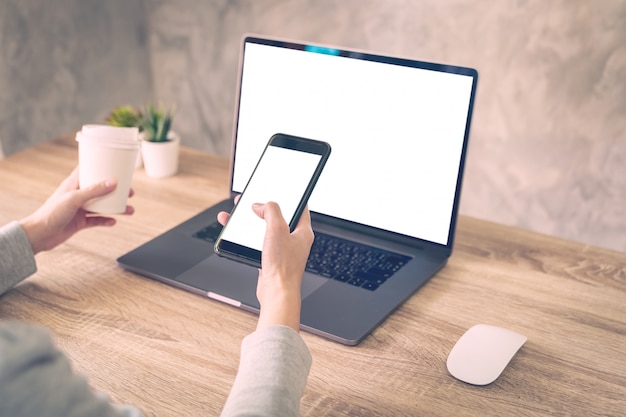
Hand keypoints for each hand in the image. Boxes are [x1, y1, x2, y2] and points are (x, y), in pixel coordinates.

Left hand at [19, 167, 133, 253]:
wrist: (39, 235)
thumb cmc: (51, 213)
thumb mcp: (74, 199)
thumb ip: (94, 191)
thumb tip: (114, 182)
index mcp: (74, 184)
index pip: (89, 170)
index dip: (102, 166)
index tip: (117, 165)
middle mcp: (78, 195)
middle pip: (101, 189)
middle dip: (116, 190)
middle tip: (130, 191)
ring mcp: (79, 208)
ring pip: (102, 205)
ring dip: (116, 207)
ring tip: (129, 210)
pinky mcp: (80, 222)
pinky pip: (97, 220)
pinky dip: (106, 220)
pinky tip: (114, 221)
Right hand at [217, 201, 313, 330]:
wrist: (276, 294)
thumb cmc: (283, 266)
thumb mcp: (277, 229)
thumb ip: (271, 210)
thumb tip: (261, 205)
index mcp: (303, 231)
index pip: (300, 207)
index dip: (289, 196)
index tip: (279, 188)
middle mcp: (294, 240)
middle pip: (279, 217)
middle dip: (263, 207)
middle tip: (251, 200)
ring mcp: (282, 250)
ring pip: (265, 230)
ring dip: (250, 222)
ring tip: (235, 214)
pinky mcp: (270, 260)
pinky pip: (257, 243)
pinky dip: (246, 237)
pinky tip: (235, 234)